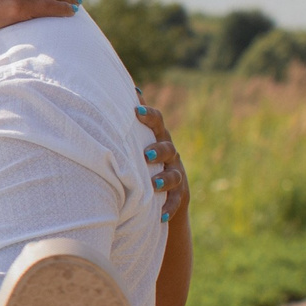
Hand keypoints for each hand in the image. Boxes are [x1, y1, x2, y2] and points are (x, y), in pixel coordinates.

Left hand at [136, 97, 187, 218]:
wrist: (159, 193)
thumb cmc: (141, 161)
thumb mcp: (136, 142)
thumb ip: (131, 122)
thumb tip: (127, 90)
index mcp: (157, 139)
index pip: (157, 123)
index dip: (149, 116)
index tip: (136, 112)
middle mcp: (169, 155)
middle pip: (168, 148)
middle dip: (158, 150)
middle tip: (146, 154)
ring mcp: (176, 175)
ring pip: (174, 175)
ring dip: (164, 179)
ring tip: (153, 184)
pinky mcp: (179, 195)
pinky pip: (176, 200)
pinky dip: (169, 207)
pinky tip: (161, 215)